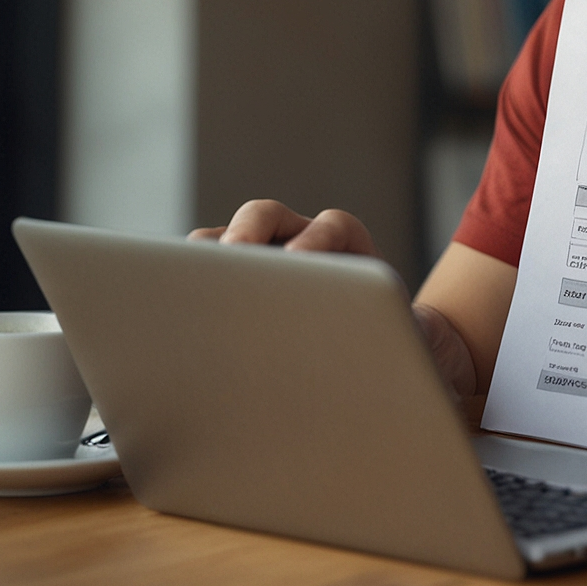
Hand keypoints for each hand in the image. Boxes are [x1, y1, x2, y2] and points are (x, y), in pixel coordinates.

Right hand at [189, 200, 478, 400]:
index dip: (316, 238)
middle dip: (247, 234)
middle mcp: (300, 243)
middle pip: (266, 216)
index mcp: (351, 248)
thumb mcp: (408, 336)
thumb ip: (408, 329)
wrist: (384, 370)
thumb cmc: (398, 349)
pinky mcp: (230, 291)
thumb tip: (409, 335)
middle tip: (232, 258)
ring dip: (205, 259)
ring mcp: (259, 263)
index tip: (301, 258)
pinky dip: (186, 289)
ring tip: (188, 286)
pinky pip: (199, 279)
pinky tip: (177, 321)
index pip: (332, 226)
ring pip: (222, 241)